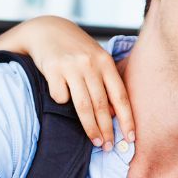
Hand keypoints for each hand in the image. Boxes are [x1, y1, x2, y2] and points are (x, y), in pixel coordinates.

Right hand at [16, 15, 134, 149]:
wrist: (47, 30)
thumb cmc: (77, 50)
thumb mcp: (97, 59)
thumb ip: (106, 82)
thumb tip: (114, 114)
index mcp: (105, 62)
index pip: (120, 96)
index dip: (127, 119)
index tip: (130, 138)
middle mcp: (90, 64)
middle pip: (101, 105)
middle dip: (107, 129)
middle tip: (108, 147)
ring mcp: (71, 66)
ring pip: (83, 106)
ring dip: (90, 128)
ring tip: (95, 141)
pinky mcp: (52, 69)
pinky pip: (60, 97)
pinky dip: (61, 102)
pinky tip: (60, 96)